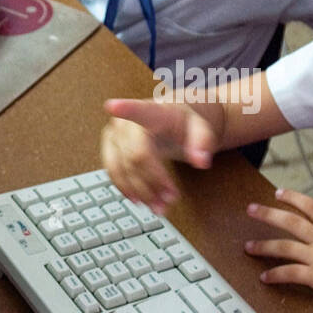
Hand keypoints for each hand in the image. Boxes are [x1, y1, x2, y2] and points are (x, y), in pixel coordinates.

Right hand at [101, 98, 217, 213]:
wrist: (170, 119)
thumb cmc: (183, 123)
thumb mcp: (201, 128)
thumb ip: (203, 142)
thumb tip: (201, 161)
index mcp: (153, 112)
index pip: (138, 110)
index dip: (124, 108)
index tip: (112, 106)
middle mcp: (128, 121)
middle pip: (135, 157)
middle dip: (152, 182)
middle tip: (171, 198)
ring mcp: (114, 134)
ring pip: (121, 169)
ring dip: (140, 192)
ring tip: (160, 206)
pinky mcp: (109, 147)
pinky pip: (113, 173)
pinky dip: (127, 189)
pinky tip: (140, 199)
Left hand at [244, 188, 312, 312]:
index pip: (312, 207)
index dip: (294, 198)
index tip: (279, 192)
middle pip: (291, 221)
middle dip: (268, 214)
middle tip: (251, 209)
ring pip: (285, 246)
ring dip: (264, 245)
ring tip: (248, 246)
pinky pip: (290, 273)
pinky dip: (275, 275)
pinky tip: (264, 278)